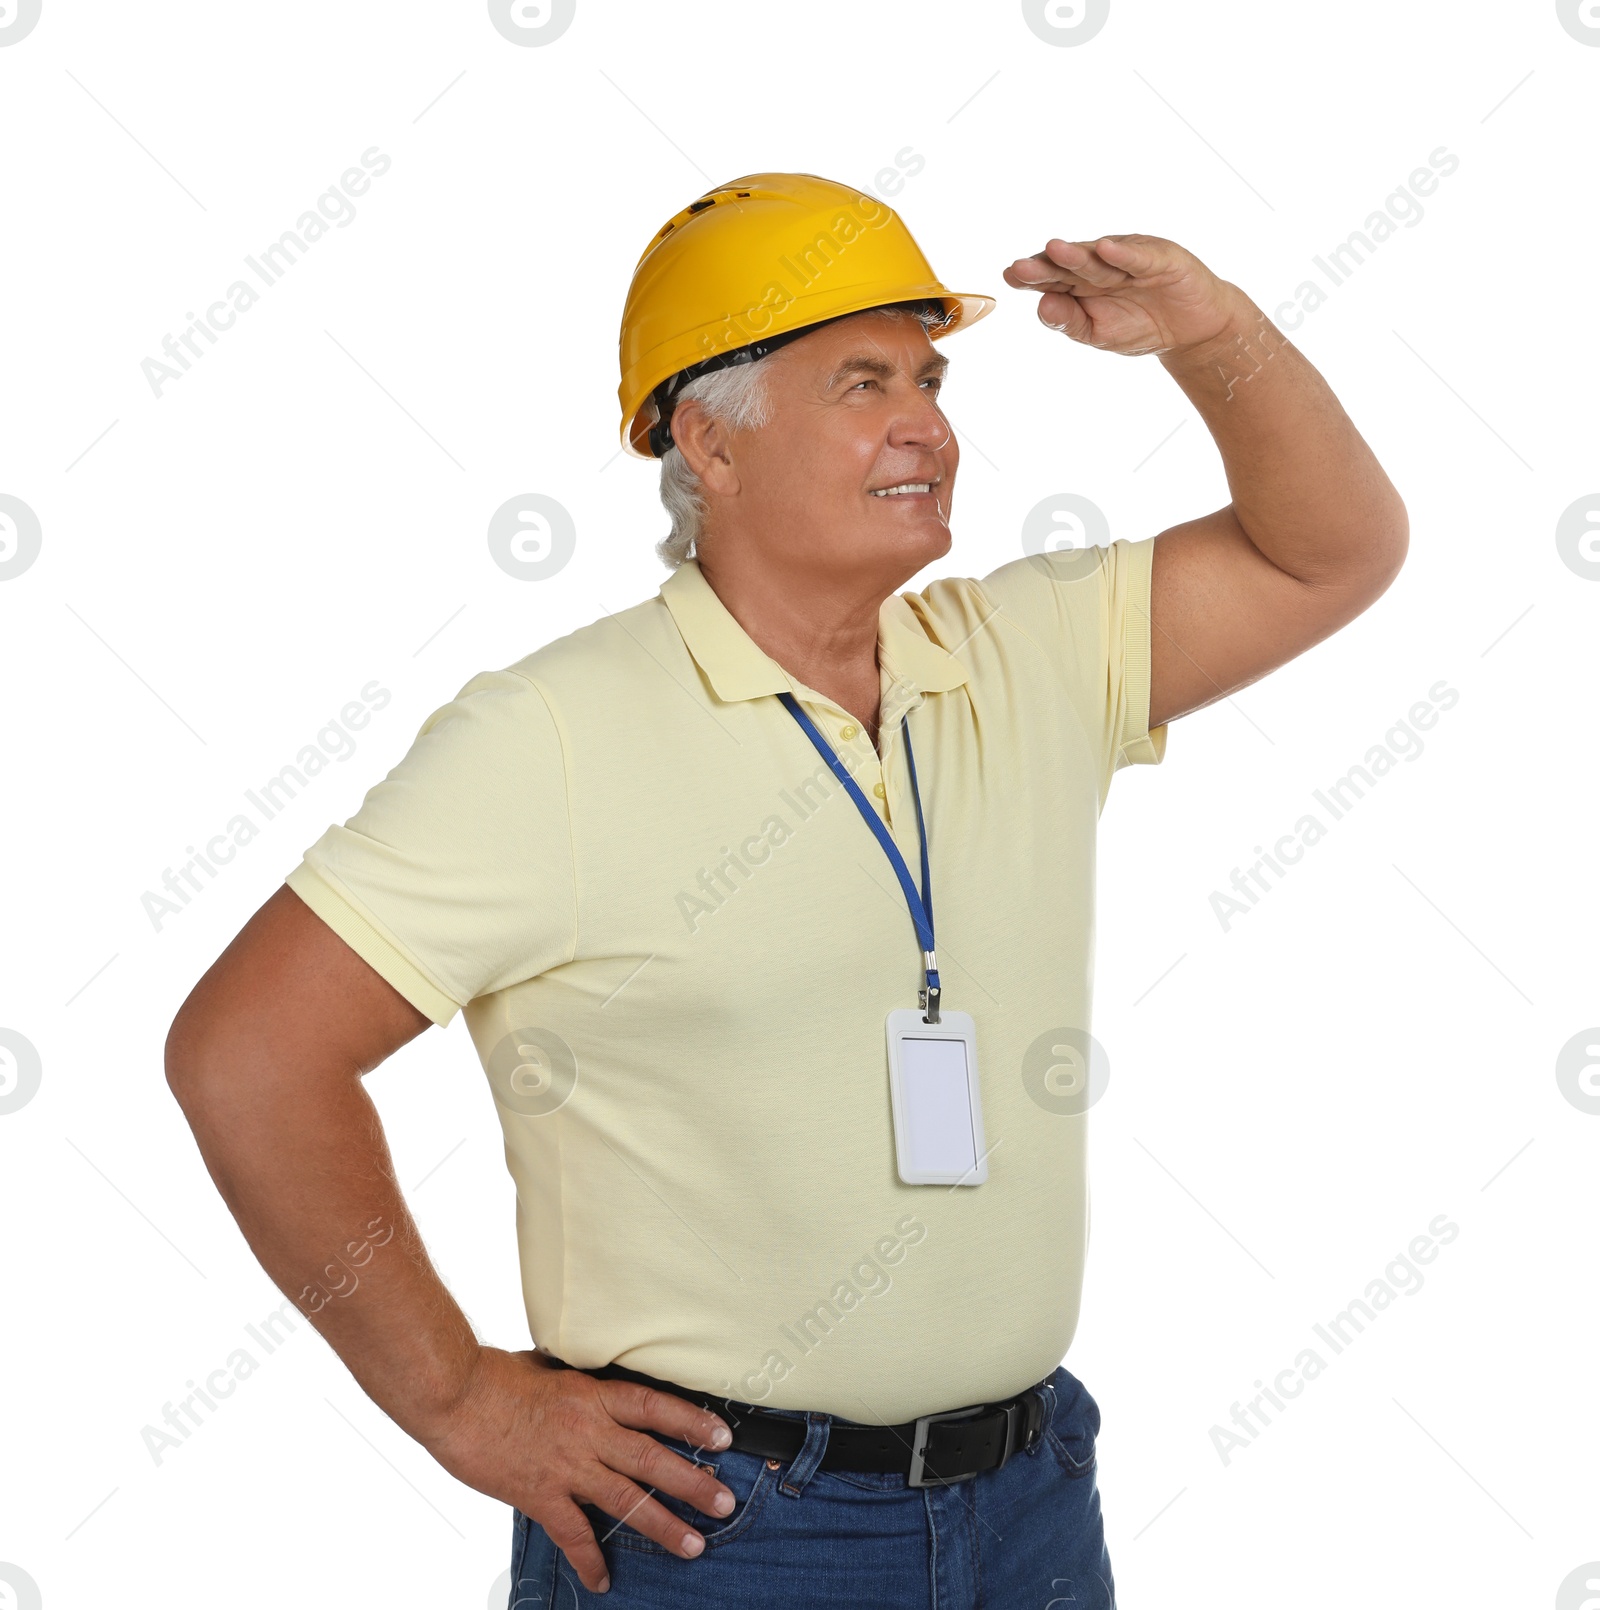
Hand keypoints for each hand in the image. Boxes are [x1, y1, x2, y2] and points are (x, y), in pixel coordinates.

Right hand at [418, 1347, 736, 1593]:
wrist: (456, 1395)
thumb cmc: (496, 1376)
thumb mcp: (550, 1368)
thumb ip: (579, 1384)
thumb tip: (595, 1385)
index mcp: (593, 1394)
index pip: (655, 1407)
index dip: (691, 1422)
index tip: (723, 1436)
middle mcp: (589, 1430)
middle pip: (653, 1459)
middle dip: (693, 1483)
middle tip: (724, 1502)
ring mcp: (567, 1466)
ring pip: (626, 1499)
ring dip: (663, 1525)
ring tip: (693, 1545)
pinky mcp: (540, 1494)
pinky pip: (572, 1534)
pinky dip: (589, 1560)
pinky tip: (603, 1580)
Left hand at [1002, 234, 1248, 358]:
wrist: (1191, 331)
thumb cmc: (1140, 327)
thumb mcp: (1098, 333)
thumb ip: (1070, 320)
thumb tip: (1041, 305)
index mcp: (1081, 283)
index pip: (1051, 278)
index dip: (1030, 277)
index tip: (1009, 276)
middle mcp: (1101, 266)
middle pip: (1068, 265)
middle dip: (1044, 265)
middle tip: (1019, 267)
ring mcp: (1128, 260)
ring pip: (1098, 258)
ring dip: (1076, 254)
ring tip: (1054, 249)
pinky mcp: (1159, 259)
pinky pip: (1138, 256)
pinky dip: (1123, 254)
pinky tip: (1106, 249)